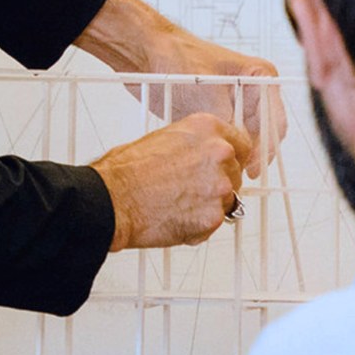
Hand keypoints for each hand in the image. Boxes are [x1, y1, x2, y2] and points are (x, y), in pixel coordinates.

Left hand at [74, 0, 288, 175]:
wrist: (147, 52)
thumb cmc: (178, 59)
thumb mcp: (209, 96)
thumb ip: (229, 126)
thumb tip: (238, 154)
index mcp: (260, 77)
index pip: (274, 121)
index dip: (265, 147)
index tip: (251, 167)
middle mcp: (252, 91)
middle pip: (262, 132)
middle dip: (251, 154)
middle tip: (237, 173)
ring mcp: (234, 102)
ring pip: (244, 139)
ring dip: (235, 153)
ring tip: (222, 168)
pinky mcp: (216, 112)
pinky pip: (226, 137)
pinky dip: (220, 148)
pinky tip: (210, 160)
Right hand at [89, 112, 253, 251]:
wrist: (114, 199)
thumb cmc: (127, 170)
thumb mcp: (162, 139)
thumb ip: (192, 146)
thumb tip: (198, 156)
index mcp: (207, 129)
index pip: (241, 143)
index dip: (230, 158)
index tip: (225, 166)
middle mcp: (219, 154)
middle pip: (234, 173)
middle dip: (216, 183)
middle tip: (190, 189)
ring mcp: (219, 187)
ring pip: (227, 200)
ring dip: (208, 205)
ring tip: (177, 205)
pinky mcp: (213, 217)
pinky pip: (214, 223)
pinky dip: (199, 225)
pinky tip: (174, 218)